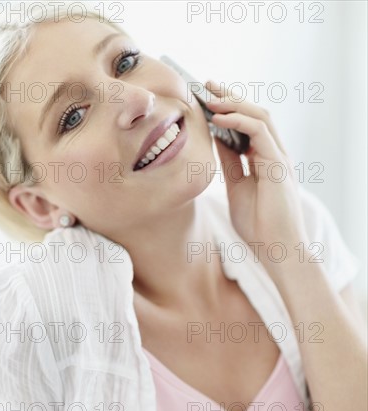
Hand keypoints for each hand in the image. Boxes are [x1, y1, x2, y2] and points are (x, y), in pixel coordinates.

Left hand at [205, 80, 309, 275]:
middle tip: (206, 86)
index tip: (206, 99)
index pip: (247, 126)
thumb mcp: (237, 187)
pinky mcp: (278, 165)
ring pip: (260, 117)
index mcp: (265, 160)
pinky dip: (239, 120)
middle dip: (230, 98)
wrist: (277, 250)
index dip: (228, 110)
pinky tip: (220, 116)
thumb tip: (216, 140)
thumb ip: (231, 163)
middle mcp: (275, 154)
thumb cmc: (259, 225)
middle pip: (255, 115)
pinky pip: (260, 132)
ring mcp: (279, 158)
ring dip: (234, 103)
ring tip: (210, 97)